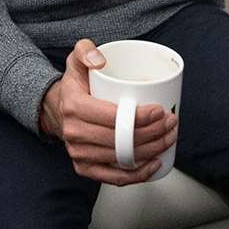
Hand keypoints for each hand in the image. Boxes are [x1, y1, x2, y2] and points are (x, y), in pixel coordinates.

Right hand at [38, 40, 175, 185]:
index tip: (160, 111)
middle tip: (170, 123)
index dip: (140, 117)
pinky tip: (154, 163)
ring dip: (151, 151)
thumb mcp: (76, 60)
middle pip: (121, 140)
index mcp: (74, 106)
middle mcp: (74, 133)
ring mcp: (79, 153)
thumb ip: (85, 50)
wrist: (58, 110)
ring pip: (121, 158)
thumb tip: (100, 60)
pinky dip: (137, 174)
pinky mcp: (85, 168)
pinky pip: (114, 177)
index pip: (112, 117)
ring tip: (168, 137)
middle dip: (152, 133)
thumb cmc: (75, 86)